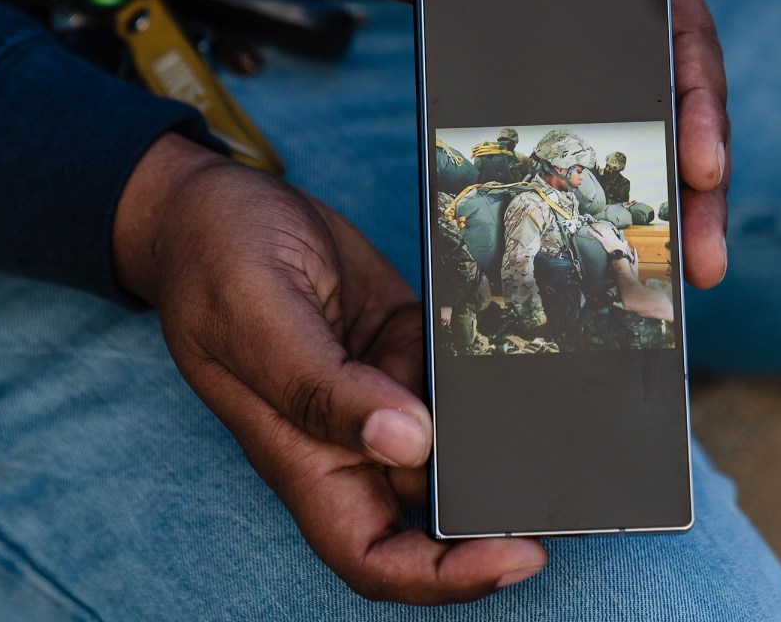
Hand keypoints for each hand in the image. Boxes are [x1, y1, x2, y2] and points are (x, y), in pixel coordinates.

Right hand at [113, 134, 545, 603]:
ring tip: (565, 419)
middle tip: (567, 482)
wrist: (220, 202)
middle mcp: (350, 439)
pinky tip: (530, 355)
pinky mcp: (407, 348)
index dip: (443, 578)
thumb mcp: (254, 315)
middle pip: (432, 512)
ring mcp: (384, 393)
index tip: (516, 555)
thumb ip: (321, 387)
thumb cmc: (214, 259)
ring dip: (505, 443)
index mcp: (303, 456)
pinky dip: (496, 378)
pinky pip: (463, 382)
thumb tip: (407, 444)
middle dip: (496, 511)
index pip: (374, 557)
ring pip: (459, 448)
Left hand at [373, 0, 729, 286]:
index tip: (703, 166)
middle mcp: (664, 41)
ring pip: (675, 147)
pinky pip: (632, 149)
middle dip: (705, 197)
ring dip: (685, 216)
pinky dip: (634, 201)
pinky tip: (624, 252)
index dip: (701, 113)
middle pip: (697, 122)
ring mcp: (646, 74)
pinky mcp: (618, 97)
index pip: (690, 53)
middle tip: (704, 266)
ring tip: (686, 284)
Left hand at [588, 220, 629, 253]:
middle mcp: (610, 235)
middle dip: (599, 225)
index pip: (609, 229)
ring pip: (600, 230)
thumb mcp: (623, 245)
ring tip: (592, 225)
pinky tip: (590, 231)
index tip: (602, 224)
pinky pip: (597, 236)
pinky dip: (593, 233)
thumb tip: (625, 242)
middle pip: (604, 228)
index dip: (605, 226)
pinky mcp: (603, 241)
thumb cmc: (621, 249)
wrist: (619, 252)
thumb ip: (624, 243)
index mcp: (614, 236)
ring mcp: (606, 237)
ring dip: (596, 227)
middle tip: (595, 223)